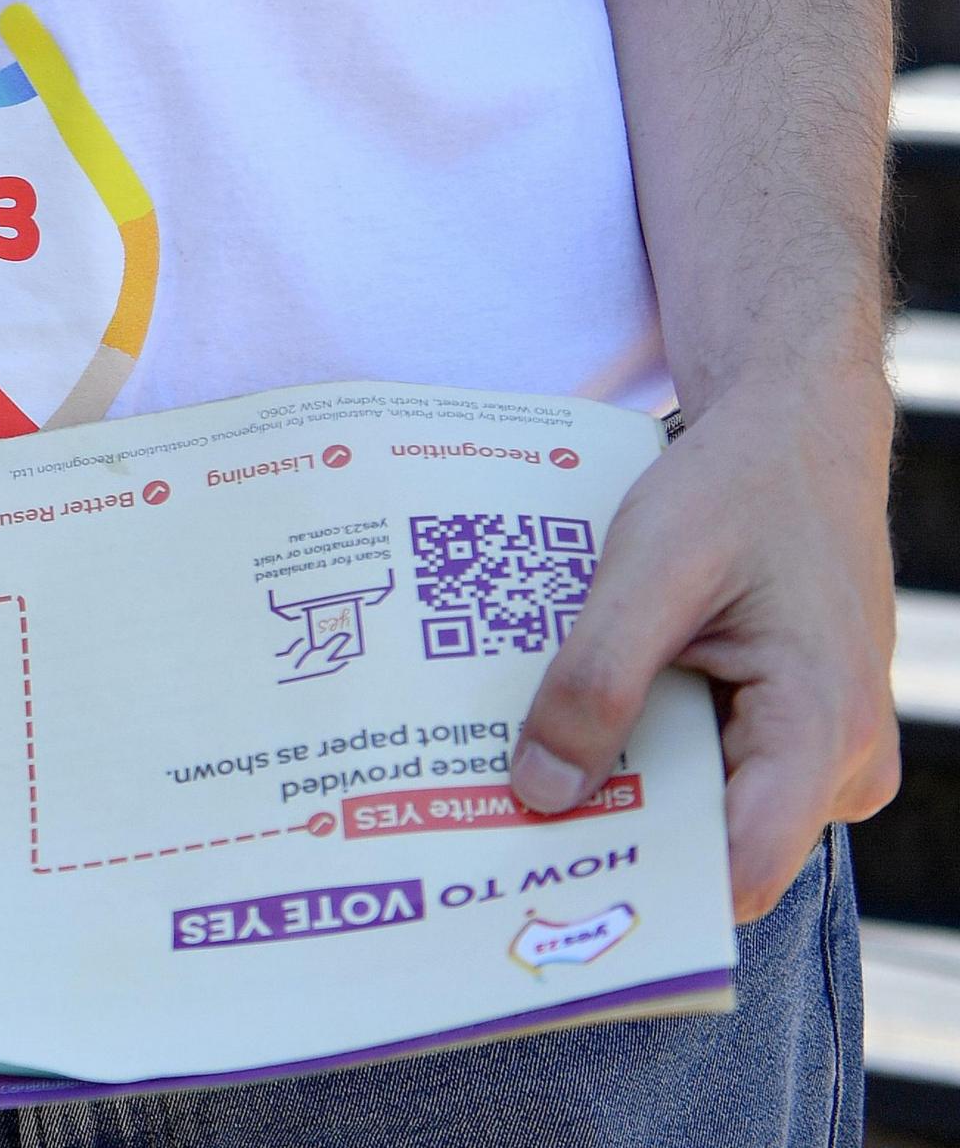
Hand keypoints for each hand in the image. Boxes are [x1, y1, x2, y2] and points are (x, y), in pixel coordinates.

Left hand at [511, 390, 899, 917]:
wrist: (795, 435)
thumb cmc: (735, 490)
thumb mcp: (649, 571)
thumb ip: (596, 682)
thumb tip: (540, 794)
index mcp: (825, 729)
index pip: (739, 869)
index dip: (643, 890)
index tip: (540, 895)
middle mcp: (841, 762)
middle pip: (715, 849)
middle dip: (613, 844)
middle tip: (491, 840)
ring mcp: (821, 753)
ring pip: (707, 812)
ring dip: (621, 797)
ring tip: (513, 782)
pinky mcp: (792, 733)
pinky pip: (713, 773)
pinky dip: (644, 758)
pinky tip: (567, 737)